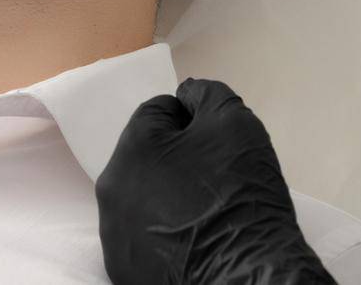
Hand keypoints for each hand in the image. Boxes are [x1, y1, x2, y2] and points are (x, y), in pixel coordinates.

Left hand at [97, 78, 335, 284]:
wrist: (248, 272)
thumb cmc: (241, 196)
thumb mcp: (235, 122)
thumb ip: (205, 94)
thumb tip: (187, 95)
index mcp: (132, 148)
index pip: (156, 113)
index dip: (191, 120)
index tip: (215, 142)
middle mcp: (111, 190)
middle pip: (145, 155)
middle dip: (175, 156)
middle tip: (213, 175)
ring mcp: (114, 234)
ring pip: (141, 195)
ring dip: (166, 193)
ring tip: (204, 209)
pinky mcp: (124, 269)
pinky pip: (142, 235)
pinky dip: (162, 232)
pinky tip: (192, 238)